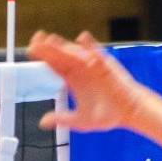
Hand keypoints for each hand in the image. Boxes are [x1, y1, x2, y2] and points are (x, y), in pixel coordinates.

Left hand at [30, 31, 147, 132]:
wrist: (130, 112)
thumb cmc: (108, 116)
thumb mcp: (81, 120)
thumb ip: (63, 119)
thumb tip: (43, 122)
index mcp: (73, 80)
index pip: (54, 64)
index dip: (43, 56)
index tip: (31, 49)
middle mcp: (81, 70)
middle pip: (61, 56)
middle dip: (49, 48)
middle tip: (37, 39)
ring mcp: (94, 65)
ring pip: (76, 53)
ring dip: (65, 46)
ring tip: (52, 40)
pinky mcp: (107, 64)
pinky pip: (97, 52)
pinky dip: (90, 45)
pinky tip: (82, 38)